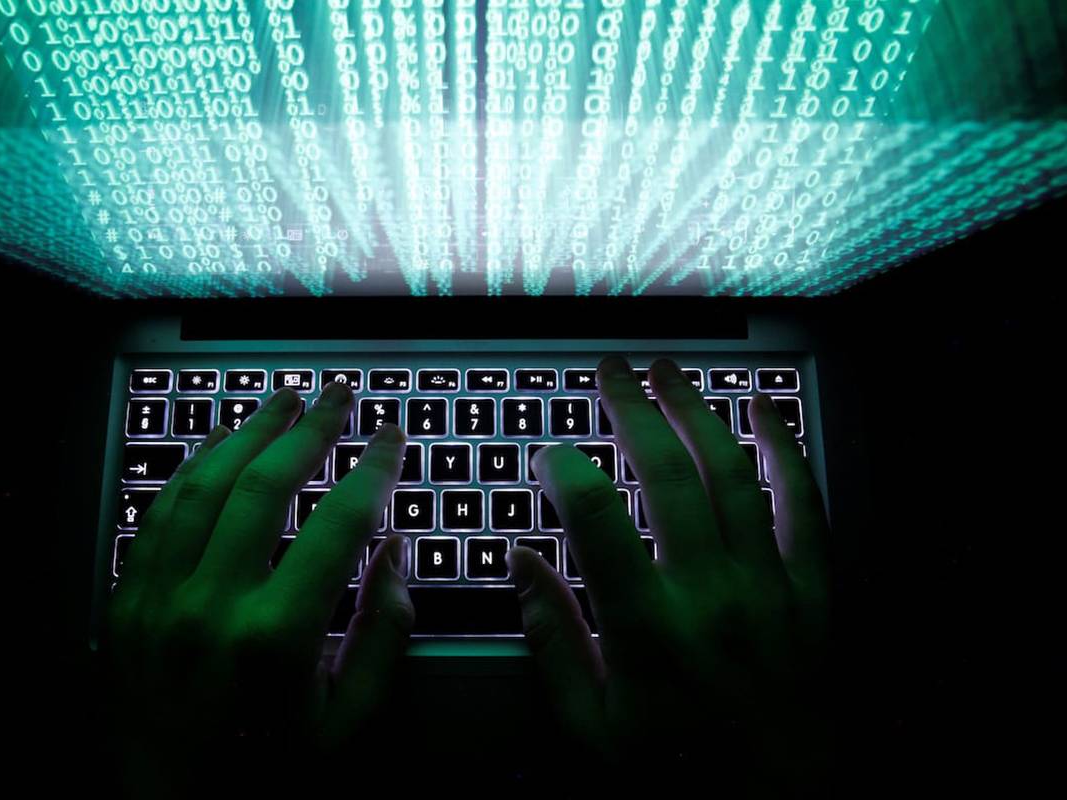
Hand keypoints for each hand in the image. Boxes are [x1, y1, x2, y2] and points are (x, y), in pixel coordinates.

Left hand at [104, 382, 411, 790]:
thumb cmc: (271, 772)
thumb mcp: (348, 720)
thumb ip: (384, 632)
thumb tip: (396, 548)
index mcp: (275, 639)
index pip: (338, 524)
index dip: (373, 470)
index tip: (391, 438)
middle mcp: (210, 608)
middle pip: (265, 486)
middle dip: (310, 429)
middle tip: (339, 393)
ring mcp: (157, 602)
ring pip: (202, 487)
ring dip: (246, 433)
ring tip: (282, 400)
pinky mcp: (125, 604)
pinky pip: (155, 515)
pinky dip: (189, 470)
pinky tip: (216, 441)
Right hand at [509, 355, 830, 792]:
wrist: (779, 795)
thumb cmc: (676, 764)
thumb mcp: (593, 723)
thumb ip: (552, 638)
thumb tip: (523, 561)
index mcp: (648, 627)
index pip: (596, 519)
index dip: (566, 471)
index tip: (549, 453)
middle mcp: (709, 593)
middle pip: (668, 474)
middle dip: (632, 410)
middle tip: (610, 369)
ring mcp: (767, 585)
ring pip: (732, 473)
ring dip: (697, 411)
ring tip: (669, 370)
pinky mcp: (811, 589)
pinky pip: (803, 504)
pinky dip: (785, 451)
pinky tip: (764, 410)